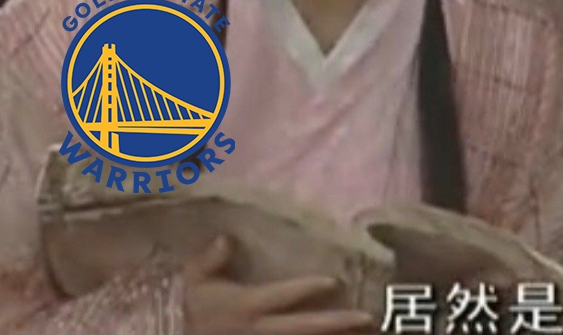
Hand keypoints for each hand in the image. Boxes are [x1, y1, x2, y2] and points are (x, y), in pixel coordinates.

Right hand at [183, 236, 374, 334]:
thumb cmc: (194, 312)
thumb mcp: (196, 282)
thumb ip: (211, 259)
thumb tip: (226, 238)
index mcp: (249, 306)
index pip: (284, 296)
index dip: (309, 289)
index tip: (334, 282)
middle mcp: (262, 329)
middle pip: (306, 327)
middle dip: (338, 323)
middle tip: (368, 318)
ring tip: (366, 334)